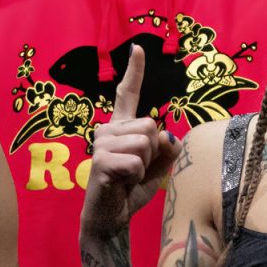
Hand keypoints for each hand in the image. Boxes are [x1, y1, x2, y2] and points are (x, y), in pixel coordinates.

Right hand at [84, 46, 182, 236]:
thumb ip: (166, 149)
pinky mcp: (100, 161)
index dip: (134, 71)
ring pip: (145, 142)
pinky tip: (122, 183)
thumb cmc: (130, 190)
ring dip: (145, 164)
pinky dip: (136, 176)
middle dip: (153, 151)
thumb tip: (166, 135)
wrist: (110, 218)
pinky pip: (135, 162)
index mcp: (120, 127)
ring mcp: (101, 144)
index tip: (138, 48)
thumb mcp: (157, 167)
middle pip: (150, 125)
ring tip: (129, 176)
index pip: (128, 94)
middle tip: (137, 169)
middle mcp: (107, 129)